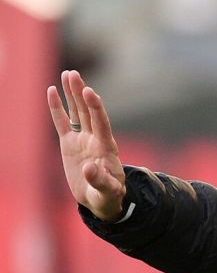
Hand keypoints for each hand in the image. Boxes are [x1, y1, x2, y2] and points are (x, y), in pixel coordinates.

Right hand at [47, 70, 126, 220]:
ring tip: (68, 74)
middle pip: (88, 112)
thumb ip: (100, 180)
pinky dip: (57, 107)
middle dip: (81, 93)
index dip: (96, 108)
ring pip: (77, 112)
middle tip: (74, 75)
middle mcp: (95, 138)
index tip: (90, 92)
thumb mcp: (107, 191)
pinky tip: (52, 91)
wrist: (101, 198)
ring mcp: (82, 139)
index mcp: (106, 147)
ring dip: (72, 94)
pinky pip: (62, 122)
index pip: (101, 123)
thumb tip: (90, 168)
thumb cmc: (108, 195)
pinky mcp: (70, 143)